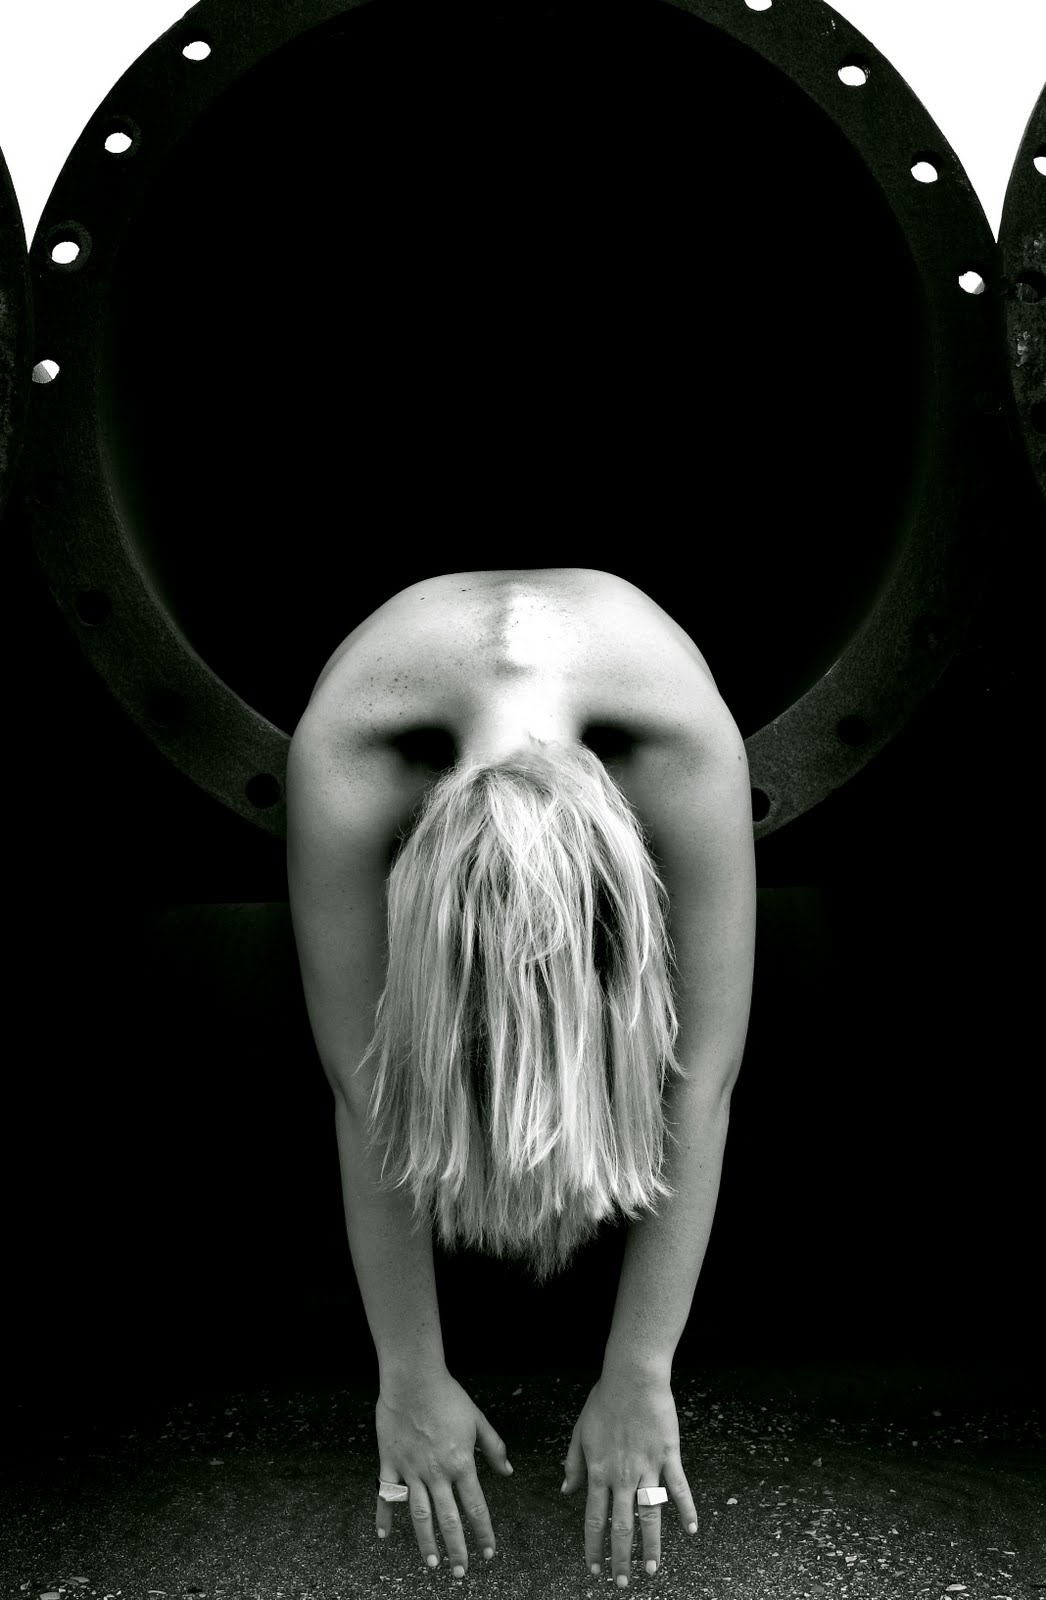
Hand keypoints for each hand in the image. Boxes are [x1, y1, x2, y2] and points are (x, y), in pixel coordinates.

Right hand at [375, 1365, 512, 1574]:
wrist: (414, 1378)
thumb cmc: (448, 1395)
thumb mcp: (477, 1420)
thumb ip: (493, 1447)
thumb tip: (507, 1471)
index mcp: (461, 1463)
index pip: (476, 1507)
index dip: (484, 1532)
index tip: (489, 1552)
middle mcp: (437, 1472)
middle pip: (449, 1519)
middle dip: (457, 1549)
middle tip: (460, 1573)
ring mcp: (411, 1469)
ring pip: (419, 1515)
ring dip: (426, 1542)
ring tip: (432, 1564)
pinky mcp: (390, 1462)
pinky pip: (386, 1494)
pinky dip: (384, 1515)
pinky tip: (383, 1535)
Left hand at [561, 1367, 697, 1584]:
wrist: (632, 1376)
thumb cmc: (604, 1400)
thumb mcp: (580, 1431)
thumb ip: (573, 1463)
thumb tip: (567, 1491)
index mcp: (599, 1471)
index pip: (594, 1518)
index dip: (594, 1546)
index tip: (594, 1568)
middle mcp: (622, 1475)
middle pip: (621, 1525)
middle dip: (621, 1557)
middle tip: (622, 1582)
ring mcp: (647, 1467)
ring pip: (650, 1514)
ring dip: (651, 1545)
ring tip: (652, 1571)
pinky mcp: (668, 1455)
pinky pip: (678, 1487)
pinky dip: (686, 1509)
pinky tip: (691, 1530)